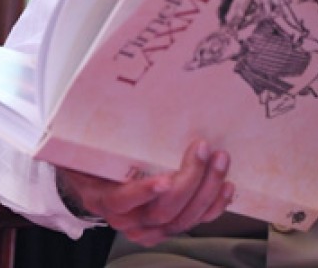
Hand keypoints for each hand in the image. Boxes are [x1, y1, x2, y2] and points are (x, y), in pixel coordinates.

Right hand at [56, 139, 232, 246]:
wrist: (97, 180)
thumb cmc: (97, 157)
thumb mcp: (91, 144)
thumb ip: (102, 128)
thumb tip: (109, 91)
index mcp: (104, 197)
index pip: (122, 201)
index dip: (143, 193)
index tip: (164, 180)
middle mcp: (128, 219)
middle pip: (162, 211)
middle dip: (189, 181)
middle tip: (203, 150)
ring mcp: (150, 226)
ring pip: (182, 219)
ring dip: (206, 190)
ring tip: (219, 160)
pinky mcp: (169, 225)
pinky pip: (195, 221)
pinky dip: (214, 206)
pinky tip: (226, 186)